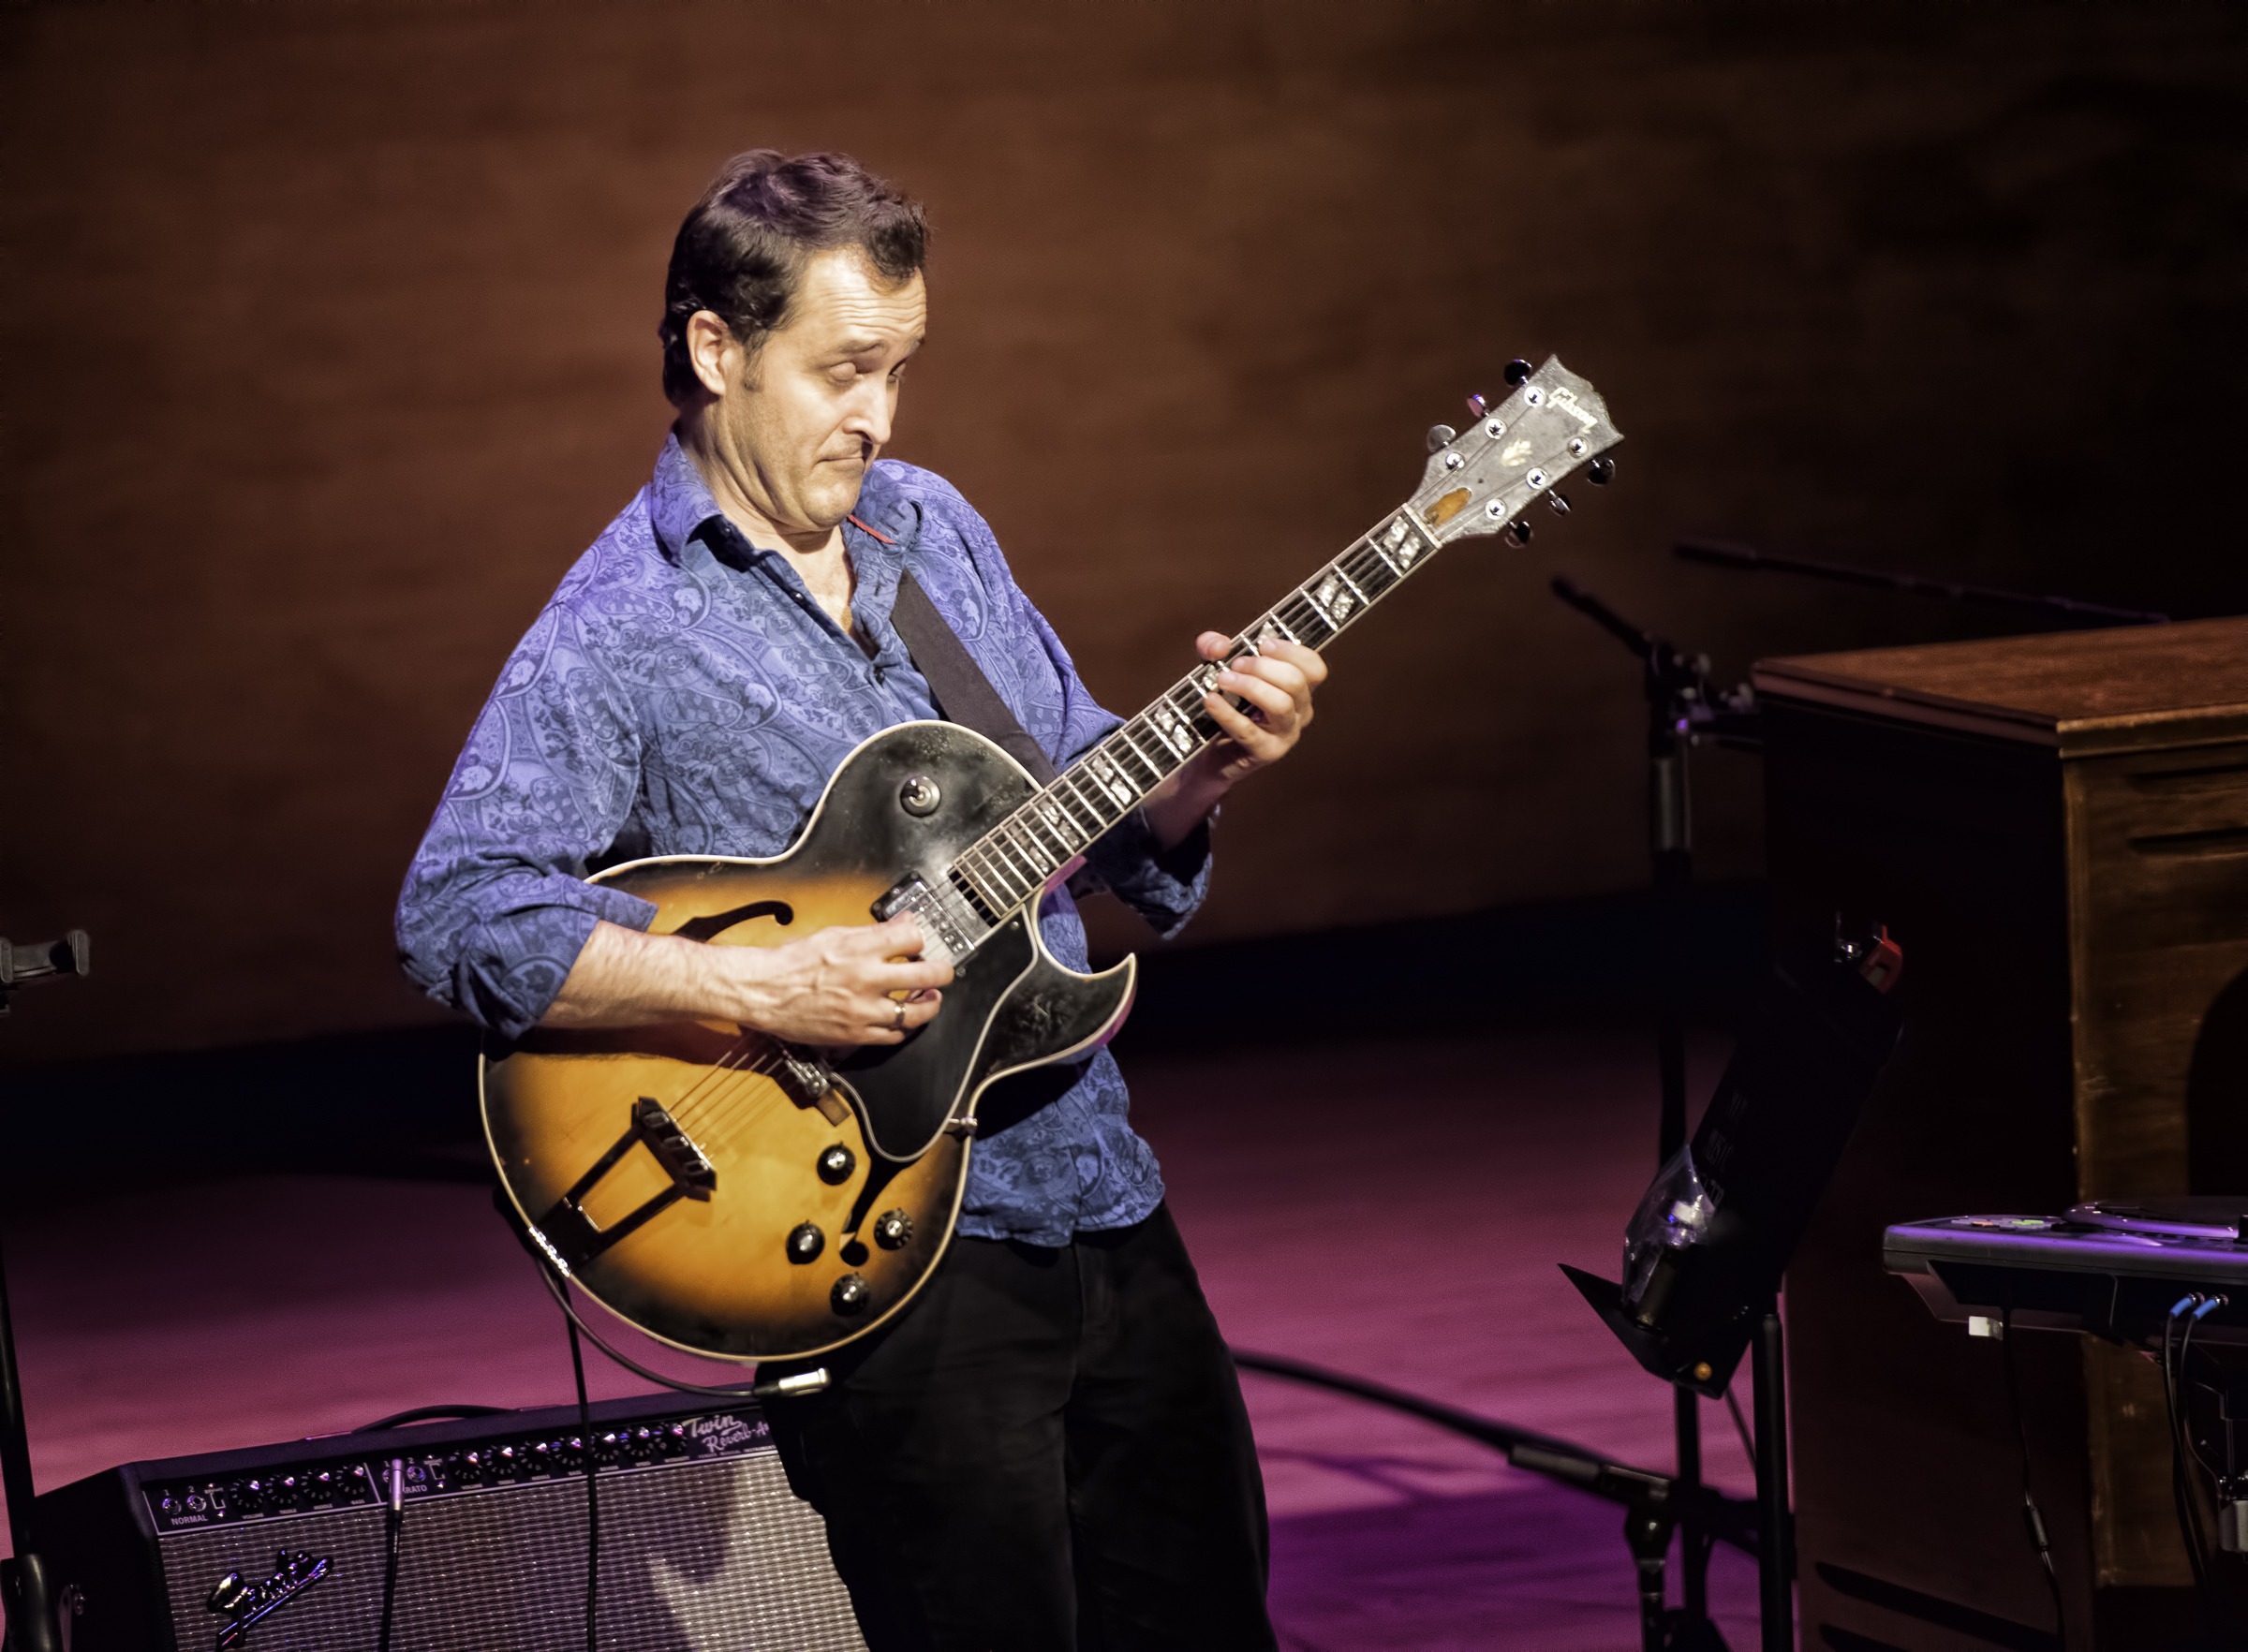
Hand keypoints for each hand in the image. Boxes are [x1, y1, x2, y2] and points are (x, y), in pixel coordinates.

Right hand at [726, 914, 950, 1045]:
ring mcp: (863, 1010)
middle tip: (943, 972)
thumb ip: (873, 932)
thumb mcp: (833, 934)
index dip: (921, 939)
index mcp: (860, 949)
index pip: (912, 938)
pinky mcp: (855, 1034)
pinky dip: (903, 1027)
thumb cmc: (792, 962)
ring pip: (916, 1013)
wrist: (763, 992)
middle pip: (927, 976)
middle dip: (942, 972)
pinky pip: (892, 1035)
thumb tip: (903, 923)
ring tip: (929, 998)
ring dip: (929, 1004)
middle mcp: (866, 979)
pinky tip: (902, 1018)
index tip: (921, 942)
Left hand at [1141, 633, 1326, 849]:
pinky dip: (1228, 713)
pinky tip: (1210, 700)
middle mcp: (1299, 713)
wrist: (1211, 755)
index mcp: (1299, 691)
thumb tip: (1220, 644)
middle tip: (1236, 665)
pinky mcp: (1266, 752)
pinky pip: (1249, 730)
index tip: (1262, 644)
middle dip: (1263, 667)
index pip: (1314, 669)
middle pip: (1296, 682)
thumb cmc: (1225, 707)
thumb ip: (1213, 648)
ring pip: (1281, 705)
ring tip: (1223, 680)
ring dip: (1250, 686)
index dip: (1292, 652)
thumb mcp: (1217, 669)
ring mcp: (1286, 735)